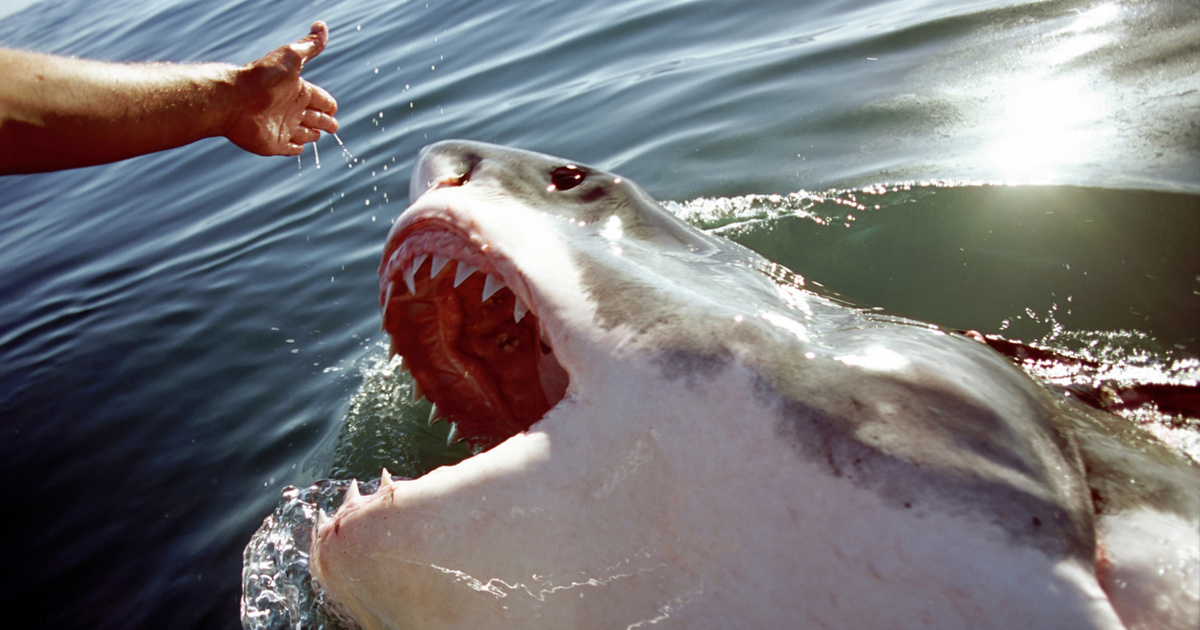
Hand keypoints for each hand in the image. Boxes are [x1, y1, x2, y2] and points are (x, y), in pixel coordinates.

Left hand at [225, 22, 338, 156]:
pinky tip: (300, 148)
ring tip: (318, 135)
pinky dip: (297, 149)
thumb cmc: (263, 77)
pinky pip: (289, 148)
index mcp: (298, 90)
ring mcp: (283, 127)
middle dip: (325, 121)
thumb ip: (309, 46)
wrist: (235, 99)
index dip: (328, 104)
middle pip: (314, 117)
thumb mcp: (290, 56)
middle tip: (333, 126)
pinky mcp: (274, 144)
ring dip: (311, 134)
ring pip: (303, 133)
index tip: (333, 107)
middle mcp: (291, 108)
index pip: (320, 99)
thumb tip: (321, 25)